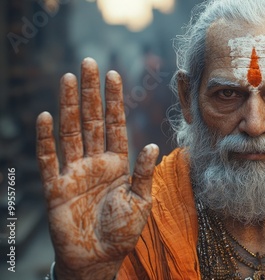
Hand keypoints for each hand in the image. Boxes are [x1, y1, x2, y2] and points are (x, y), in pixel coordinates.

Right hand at [36, 58, 158, 279]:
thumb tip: (151, 145)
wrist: (100, 258)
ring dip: (70, 105)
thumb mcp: (141, 201)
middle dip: (91, 92)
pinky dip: (47, 138)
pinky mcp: (57, 187)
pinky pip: (50, 158)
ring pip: (71, 131)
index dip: (114, 101)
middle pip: (92, 120)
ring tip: (69, 78)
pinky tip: (47, 116)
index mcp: (117, 163)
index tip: (114, 75)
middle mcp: (95, 161)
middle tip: (89, 63)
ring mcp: (75, 171)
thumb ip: (144, 173)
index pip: (115, 125)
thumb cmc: (122, 231)